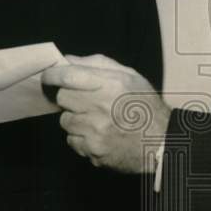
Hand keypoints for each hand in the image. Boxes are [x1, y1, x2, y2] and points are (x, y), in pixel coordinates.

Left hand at [42, 54, 170, 173]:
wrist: (161, 143)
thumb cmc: (145, 106)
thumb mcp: (130, 76)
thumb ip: (97, 64)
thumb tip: (67, 60)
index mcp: (109, 84)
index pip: (68, 75)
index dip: (53, 75)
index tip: (48, 77)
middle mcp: (100, 107)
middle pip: (62, 98)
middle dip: (68, 98)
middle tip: (83, 101)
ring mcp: (95, 131)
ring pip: (65, 121)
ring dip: (75, 119)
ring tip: (95, 120)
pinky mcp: (93, 150)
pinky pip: (72, 141)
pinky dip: (81, 138)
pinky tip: (98, 135)